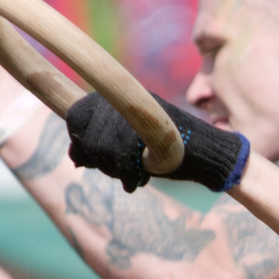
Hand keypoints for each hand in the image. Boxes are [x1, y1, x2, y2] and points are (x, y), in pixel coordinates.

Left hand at [66, 94, 249, 193]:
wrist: (203, 149)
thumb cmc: (165, 147)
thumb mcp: (127, 145)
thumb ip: (101, 145)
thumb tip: (76, 160)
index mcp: (115, 96)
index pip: (77, 116)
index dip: (81, 142)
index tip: (91, 158)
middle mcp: (124, 98)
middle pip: (88, 137)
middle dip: (100, 161)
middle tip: (119, 169)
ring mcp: (136, 111)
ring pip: (102, 149)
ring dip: (114, 170)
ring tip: (131, 174)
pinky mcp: (148, 128)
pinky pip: (122, 158)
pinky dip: (127, 176)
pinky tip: (135, 182)